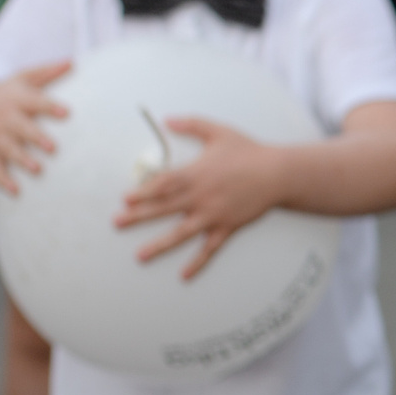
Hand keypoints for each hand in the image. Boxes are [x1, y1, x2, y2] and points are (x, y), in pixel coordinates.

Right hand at [0, 61, 71, 195]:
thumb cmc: (9, 95)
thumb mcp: (23, 79)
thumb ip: (47, 73)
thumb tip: (74, 61)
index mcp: (17, 101)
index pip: (35, 102)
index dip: (50, 106)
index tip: (67, 112)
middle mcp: (5, 120)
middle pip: (21, 128)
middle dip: (35, 137)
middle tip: (53, 147)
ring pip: (8, 150)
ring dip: (22, 160)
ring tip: (38, 170)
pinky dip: (3, 180)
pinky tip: (16, 191)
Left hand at [114, 117, 284, 279]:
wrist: (278, 174)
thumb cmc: (249, 152)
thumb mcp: (218, 131)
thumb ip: (191, 124)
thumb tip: (167, 120)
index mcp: (195, 174)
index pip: (162, 184)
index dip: (142, 192)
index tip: (125, 199)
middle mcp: (200, 197)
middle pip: (163, 208)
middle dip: (138, 216)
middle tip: (117, 223)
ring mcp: (213, 215)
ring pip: (181, 233)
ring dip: (159, 245)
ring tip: (140, 256)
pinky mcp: (227, 227)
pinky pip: (209, 248)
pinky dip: (197, 262)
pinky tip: (184, 274)